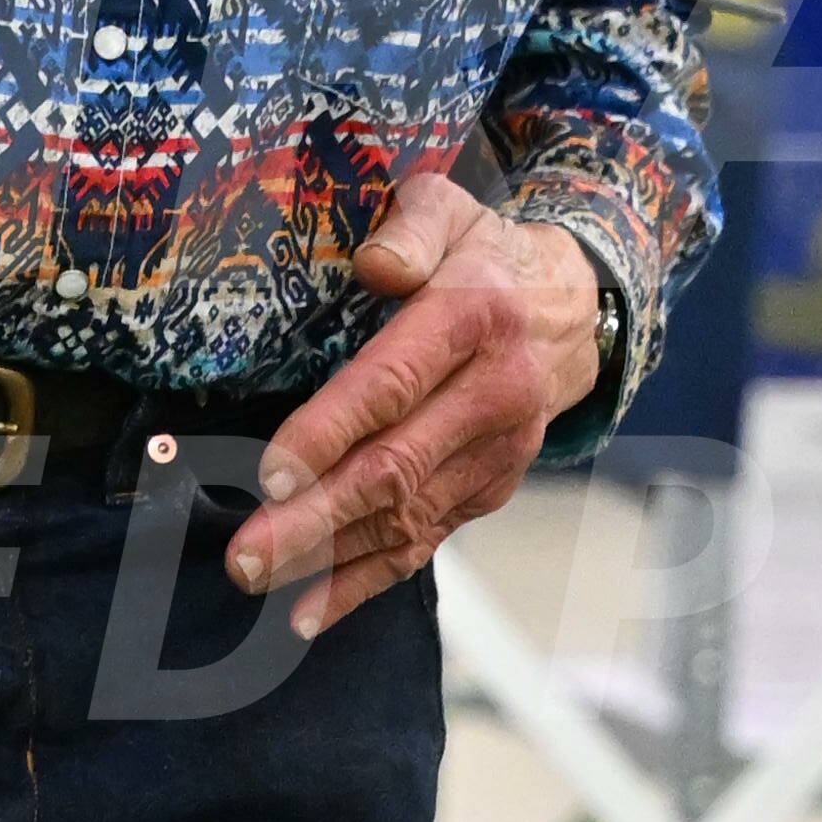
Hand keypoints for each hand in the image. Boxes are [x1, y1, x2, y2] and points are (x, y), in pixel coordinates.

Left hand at [236, 180, 608, 641]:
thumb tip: (374, 266)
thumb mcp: (450, 209)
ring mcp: (495, 453)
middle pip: (395, 468)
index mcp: (472, 321)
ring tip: (259, 580)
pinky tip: (311, 611)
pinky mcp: (488, 489)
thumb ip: (411, 227)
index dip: (332, 432)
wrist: (575, 308)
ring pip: (407, 516)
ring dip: (330, 558)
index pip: (394, 385)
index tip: (273, 471)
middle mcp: (491, 396)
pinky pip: (425, 541)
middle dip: (316, 518)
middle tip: (246, 553)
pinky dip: (367, 580)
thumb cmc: (485, 257)